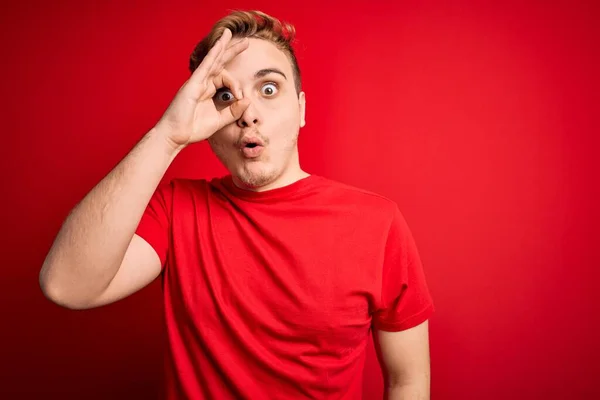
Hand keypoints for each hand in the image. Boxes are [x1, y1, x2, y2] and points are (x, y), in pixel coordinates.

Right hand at [156, 29, 249, 149]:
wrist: (175, 136)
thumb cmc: (193, 129)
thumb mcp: (219, 120)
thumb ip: (233, 111)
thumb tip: (248, 100)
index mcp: (208, 91)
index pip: (226, 79)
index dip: (236, 85)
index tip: (240, 97)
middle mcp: (202, 83)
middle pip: (219, 63)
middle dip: (232, 51)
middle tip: (246, 42)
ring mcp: (196, 82)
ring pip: (212, 61)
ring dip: (222, 47)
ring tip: (230, 34)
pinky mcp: (192, 84)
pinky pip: (204, 66)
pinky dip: (212, 55)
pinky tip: (219, 45)